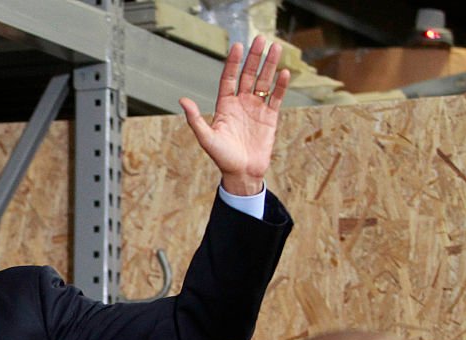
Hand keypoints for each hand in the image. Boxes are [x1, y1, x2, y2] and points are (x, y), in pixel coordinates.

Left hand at [179, 36, 290, 195]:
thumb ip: (195, 120)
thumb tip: (182, 100)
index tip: (238, 46)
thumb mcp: (207, 139)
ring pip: (264, 82)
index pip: (229, 78)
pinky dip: (280, 86)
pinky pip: (275, 98)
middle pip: (248, 75)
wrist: (242, 174)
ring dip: (270, 65)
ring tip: (276, 47)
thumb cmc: (222, 158)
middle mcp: (240, 103)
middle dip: (254, 57)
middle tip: (261, 39)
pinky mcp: (269, 118)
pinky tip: (283, 73)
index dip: (233, 63)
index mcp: (225, 105)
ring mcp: (256, 109)